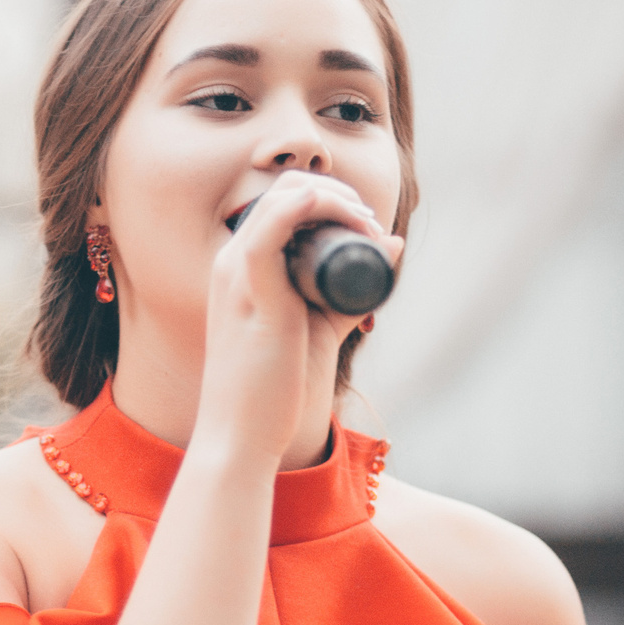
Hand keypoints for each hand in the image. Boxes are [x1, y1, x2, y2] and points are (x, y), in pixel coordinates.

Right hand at [193, 171, 401, 465]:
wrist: (241, 435)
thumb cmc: (275, 388)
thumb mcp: (318, 327)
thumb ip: (350, 293)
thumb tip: (392, 247)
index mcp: (239, 266)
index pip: (280, 200)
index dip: (328, 196)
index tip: (365, 223)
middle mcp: (230, 260)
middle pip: (284, 189)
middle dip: (336, 191)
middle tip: (370, 223)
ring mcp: (237, 273)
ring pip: (284, 198)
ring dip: (335, 198)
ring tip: (367, 225)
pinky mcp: (250, 291)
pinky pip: (274, 227)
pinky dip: (314, 208)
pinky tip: (348, 216)